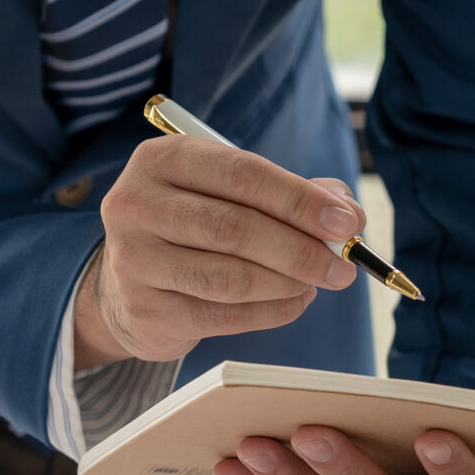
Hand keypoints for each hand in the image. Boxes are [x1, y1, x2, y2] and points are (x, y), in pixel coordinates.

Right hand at [75, 138, 367, 367]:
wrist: (127, 287)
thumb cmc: (192, 229)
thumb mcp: (230, 195)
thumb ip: (289, 196)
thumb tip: (347, 212)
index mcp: (163, 159)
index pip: (242, 174)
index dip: (300, 200)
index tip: (347, 222)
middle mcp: (137, 203)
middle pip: (235, 228)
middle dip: (301, 249)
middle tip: (343, 265)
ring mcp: (134, 259)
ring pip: (230, 277)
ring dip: (287, 283)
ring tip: (316, 283)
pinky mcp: (144, 309)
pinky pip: (223, 315)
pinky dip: (271, 312)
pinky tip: (294, 303)